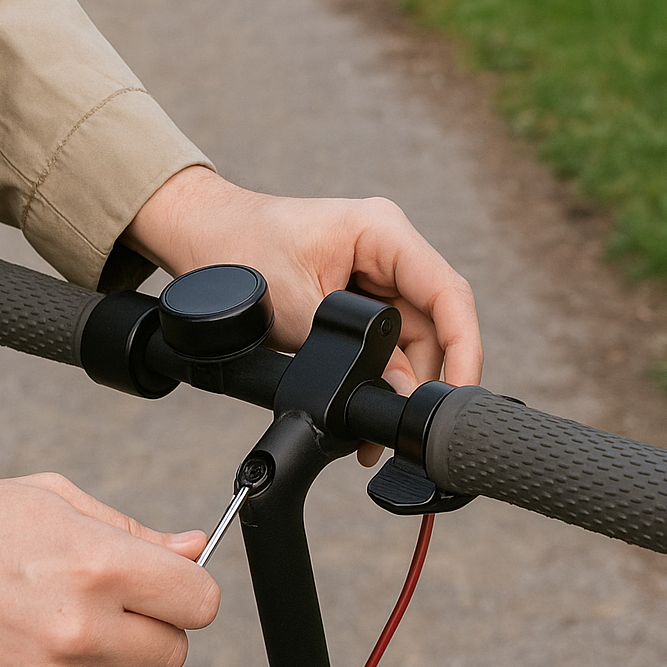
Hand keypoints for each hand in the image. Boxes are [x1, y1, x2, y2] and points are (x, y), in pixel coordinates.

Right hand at [0, 474, 217, 666]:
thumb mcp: (59, 503)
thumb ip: (136, 533)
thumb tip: (196, 550)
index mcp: (102, 564)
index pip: (200, 603)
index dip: (187, 594)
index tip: (166, 591)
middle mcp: (81, 626)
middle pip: (173, 653)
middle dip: (150, 630)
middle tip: (105, 608)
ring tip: (70, 635)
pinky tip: (46, 665)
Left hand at [125, 167, 482, 462]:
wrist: (200, 237)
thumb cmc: (239, 252)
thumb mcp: (298, 311)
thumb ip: (358, 355)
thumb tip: (401, 397)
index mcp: (382, 232)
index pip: (448, 293)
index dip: (465, 348)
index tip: (459, 394)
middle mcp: (389, 248)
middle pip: (434, 325)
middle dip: (422, 381)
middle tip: (400, 431)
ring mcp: (378, 271)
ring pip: (414, 340)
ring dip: (400, 386)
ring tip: (375, 435)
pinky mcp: (364, 293)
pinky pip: (390, 340)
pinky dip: (382, 376)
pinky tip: (369, 410)